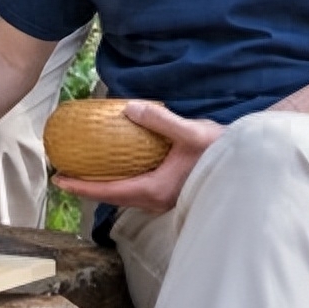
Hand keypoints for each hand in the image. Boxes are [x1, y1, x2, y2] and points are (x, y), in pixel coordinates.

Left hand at [52, 102, 223, 213]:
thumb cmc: (220, 150)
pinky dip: (119, 180)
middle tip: (63, 176)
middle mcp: (157, 199)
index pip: (111, 191)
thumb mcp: (190, 132)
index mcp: (156, 189)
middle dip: (87, 188)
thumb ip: (159, 120)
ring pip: (125, 194)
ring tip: (84, 172)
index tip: (60, 180)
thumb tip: (129, 108)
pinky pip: (136, 189)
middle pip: (113, 197)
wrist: (248, 164)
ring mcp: (164, 198)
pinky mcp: (170, 191)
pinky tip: (116, 167)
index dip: (83, 187)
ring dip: (103, 185)